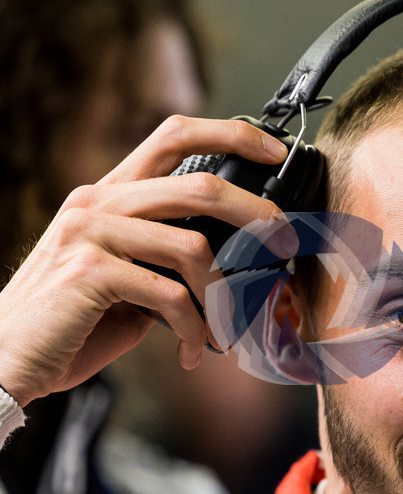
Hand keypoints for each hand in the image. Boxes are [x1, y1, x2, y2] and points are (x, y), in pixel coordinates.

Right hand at [0, 116, 292, 407]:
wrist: (6, 359)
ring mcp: (90, 234)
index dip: (230, 134)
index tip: (271, 150)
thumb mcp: (124, 273)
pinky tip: (192, 352)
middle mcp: (98, 203)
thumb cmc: (74, 320)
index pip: (173, 135)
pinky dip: (194, 330)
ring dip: (224, 295)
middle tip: (284, 242)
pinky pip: (170, 297)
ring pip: (192, 248)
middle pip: (200, 187)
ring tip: (228, 326)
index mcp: (111, 195)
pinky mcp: (88, 273)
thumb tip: (238, 258)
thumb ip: (166, 254)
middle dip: (256, 216)